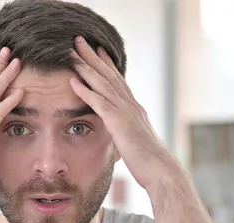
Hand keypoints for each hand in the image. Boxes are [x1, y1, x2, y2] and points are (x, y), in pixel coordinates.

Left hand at [69, 36, 180, 187]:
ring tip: (71, 52)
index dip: (106, 64)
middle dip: (93, 56)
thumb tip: (123, 136)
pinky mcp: (119, 123)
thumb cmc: (150, 163)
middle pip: (108, 75)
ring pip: (103, 83)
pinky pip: (99, 103)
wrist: (161, 171)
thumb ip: (127, 134)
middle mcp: (131, 106)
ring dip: (85, 67)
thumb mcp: (136, 143)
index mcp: (134, 109)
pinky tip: (72, 81)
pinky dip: (85, 91)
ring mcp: (126, 112)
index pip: (118, 81)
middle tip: (79, 40)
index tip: (97, 50)